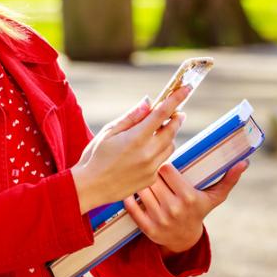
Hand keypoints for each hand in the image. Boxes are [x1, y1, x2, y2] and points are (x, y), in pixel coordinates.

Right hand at [71, 87, 190, 213]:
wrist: (90, 188)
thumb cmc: (95, 156)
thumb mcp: (109, 132)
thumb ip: (131, 117)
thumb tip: (148, 102)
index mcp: (136, 137)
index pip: (162, 113)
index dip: (176, 99)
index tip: (186, 88)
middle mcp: (148, 153)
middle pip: (172, 130)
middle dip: (176, 118)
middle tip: (177, 112)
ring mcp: (151, 168)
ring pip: (170, 146)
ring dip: (168, 135)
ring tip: (157, 132)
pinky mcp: (151, 178)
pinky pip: (162, 160)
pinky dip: (159, 152)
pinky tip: (145, 152)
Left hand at [123, 160, 247, 253]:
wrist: (184, 239)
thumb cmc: (199, 210)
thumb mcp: (214, 197)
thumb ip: (228, 179)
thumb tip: (244, 163)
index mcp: (189, 198)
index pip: (167, 170)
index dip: (163, 166)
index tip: (163, 166)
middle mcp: (174, 209)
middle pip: (152, 179)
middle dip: (150, 174)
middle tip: (148, 171)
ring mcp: (159, 220)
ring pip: (141, 190)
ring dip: (139, 184)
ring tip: (140, 180)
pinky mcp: (147, 228)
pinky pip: (131, 206)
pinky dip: (129, 198)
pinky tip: (132, 192)